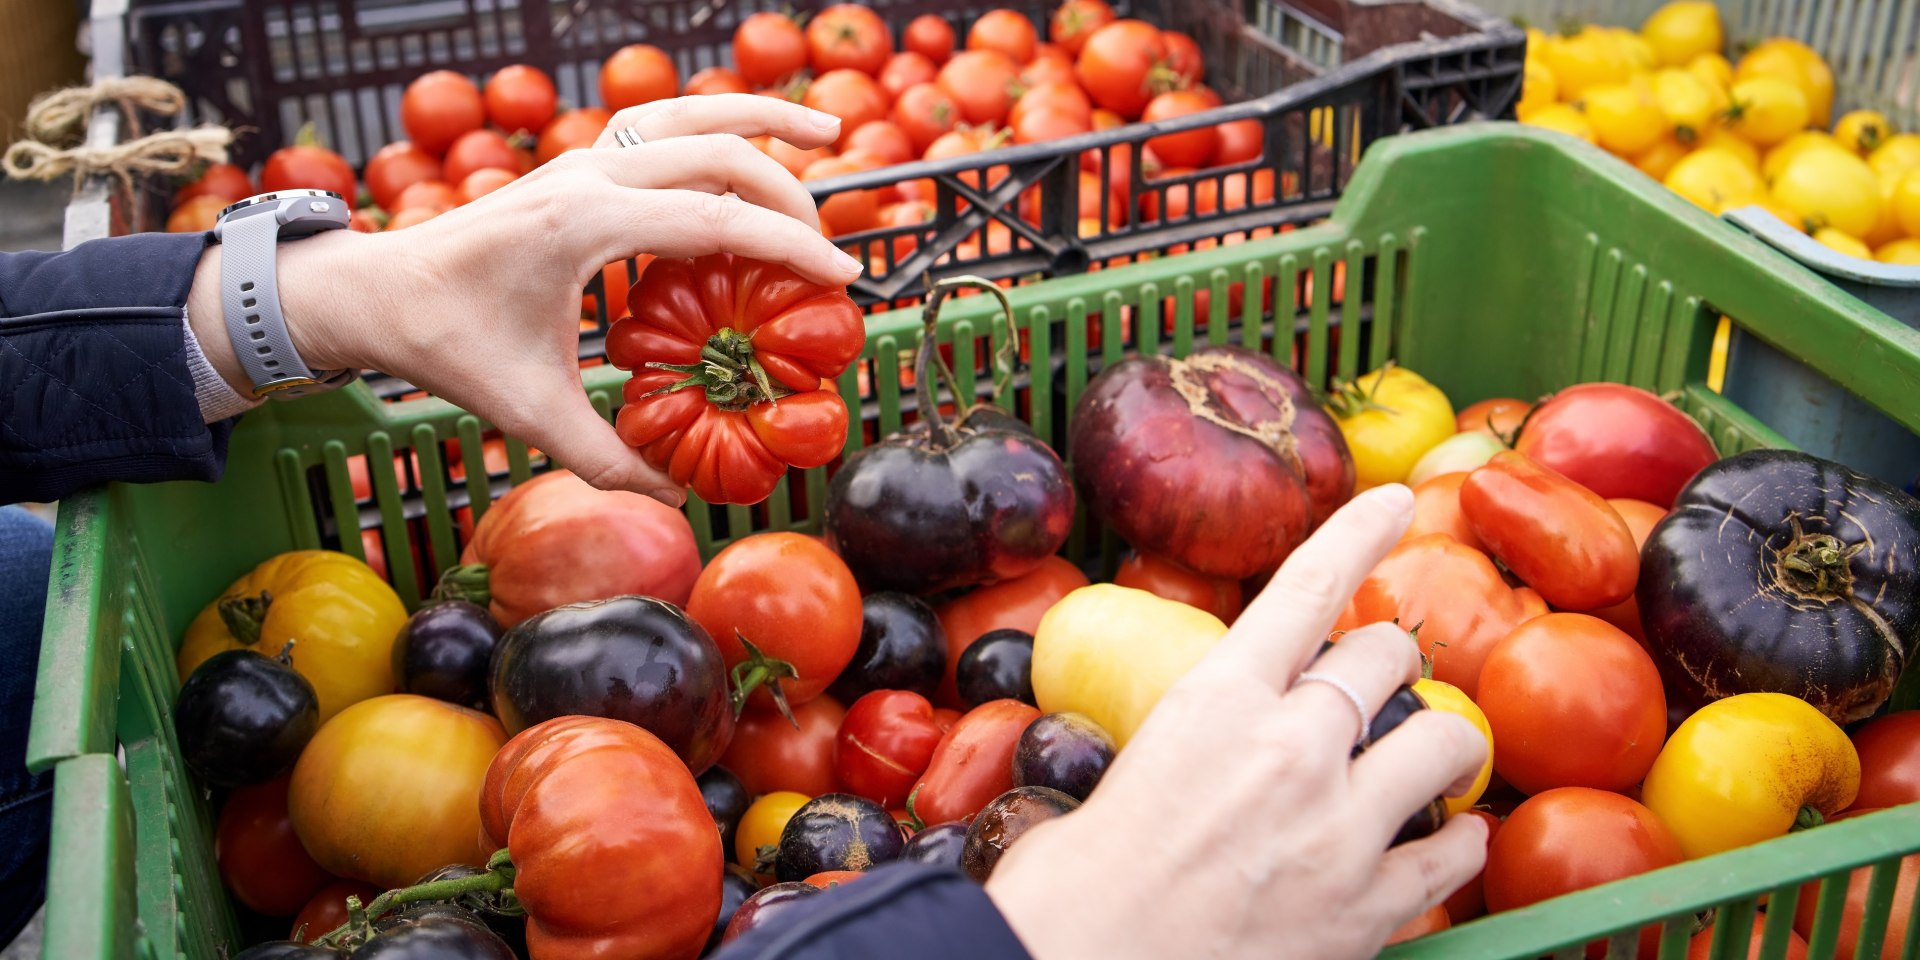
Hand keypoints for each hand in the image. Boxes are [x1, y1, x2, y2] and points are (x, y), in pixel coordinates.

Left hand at [189, 95, 859, 504]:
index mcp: (581, 226)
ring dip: (761, 115)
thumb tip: (676, 501)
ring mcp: (582, 160)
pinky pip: (660, 124)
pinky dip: (714, 123)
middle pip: (716, 154)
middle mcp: (587, 176)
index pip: (710, 220)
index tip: (843, 276)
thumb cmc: (445, 345)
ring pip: (689, 112)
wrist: (377, 291)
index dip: (787, 247)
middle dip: (789, 194)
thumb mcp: (527, 411)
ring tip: (827, 126)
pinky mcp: (578, 163)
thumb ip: (605, 458)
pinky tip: (749, 143)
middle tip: (832, 248)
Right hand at [984, 484, 1488, 959]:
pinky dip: (1458, 840)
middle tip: (1375, 692)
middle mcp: (1289, 747)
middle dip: (1386, 665)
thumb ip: (1182, 750)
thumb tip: (1198, 757)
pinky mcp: (1368, 906)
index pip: (1305, 589)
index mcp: (1214, 701)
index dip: (1357, 533)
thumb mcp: (1119, 780)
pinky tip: (1446, 841)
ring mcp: (1339, 827)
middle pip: (1385, 658)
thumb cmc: (1072, 892)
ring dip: (1437, 744)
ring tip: (1422, 763)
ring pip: (1443, 741)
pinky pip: (1455, 849)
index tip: (1394, 501)